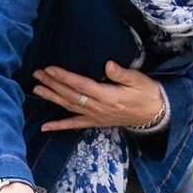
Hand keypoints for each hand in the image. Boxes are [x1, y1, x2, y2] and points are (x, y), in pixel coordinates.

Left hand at [34, 61, 165, 130]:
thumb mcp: (138, 80)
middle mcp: (98, 108)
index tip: (50, 69)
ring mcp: (96, 116)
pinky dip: (59, 126)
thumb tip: (107, 64)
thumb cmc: (147, 93)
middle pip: (71, 95)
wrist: (155, 114)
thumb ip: (122, 74)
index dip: (64, 77)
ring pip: (69, 107)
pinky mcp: (97, 122)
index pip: (81, 85)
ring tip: (36, 89)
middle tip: (37, 74)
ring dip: (52, 98)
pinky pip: (75, 125)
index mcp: (108, 96)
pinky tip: (45, 127)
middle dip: (52, 84)